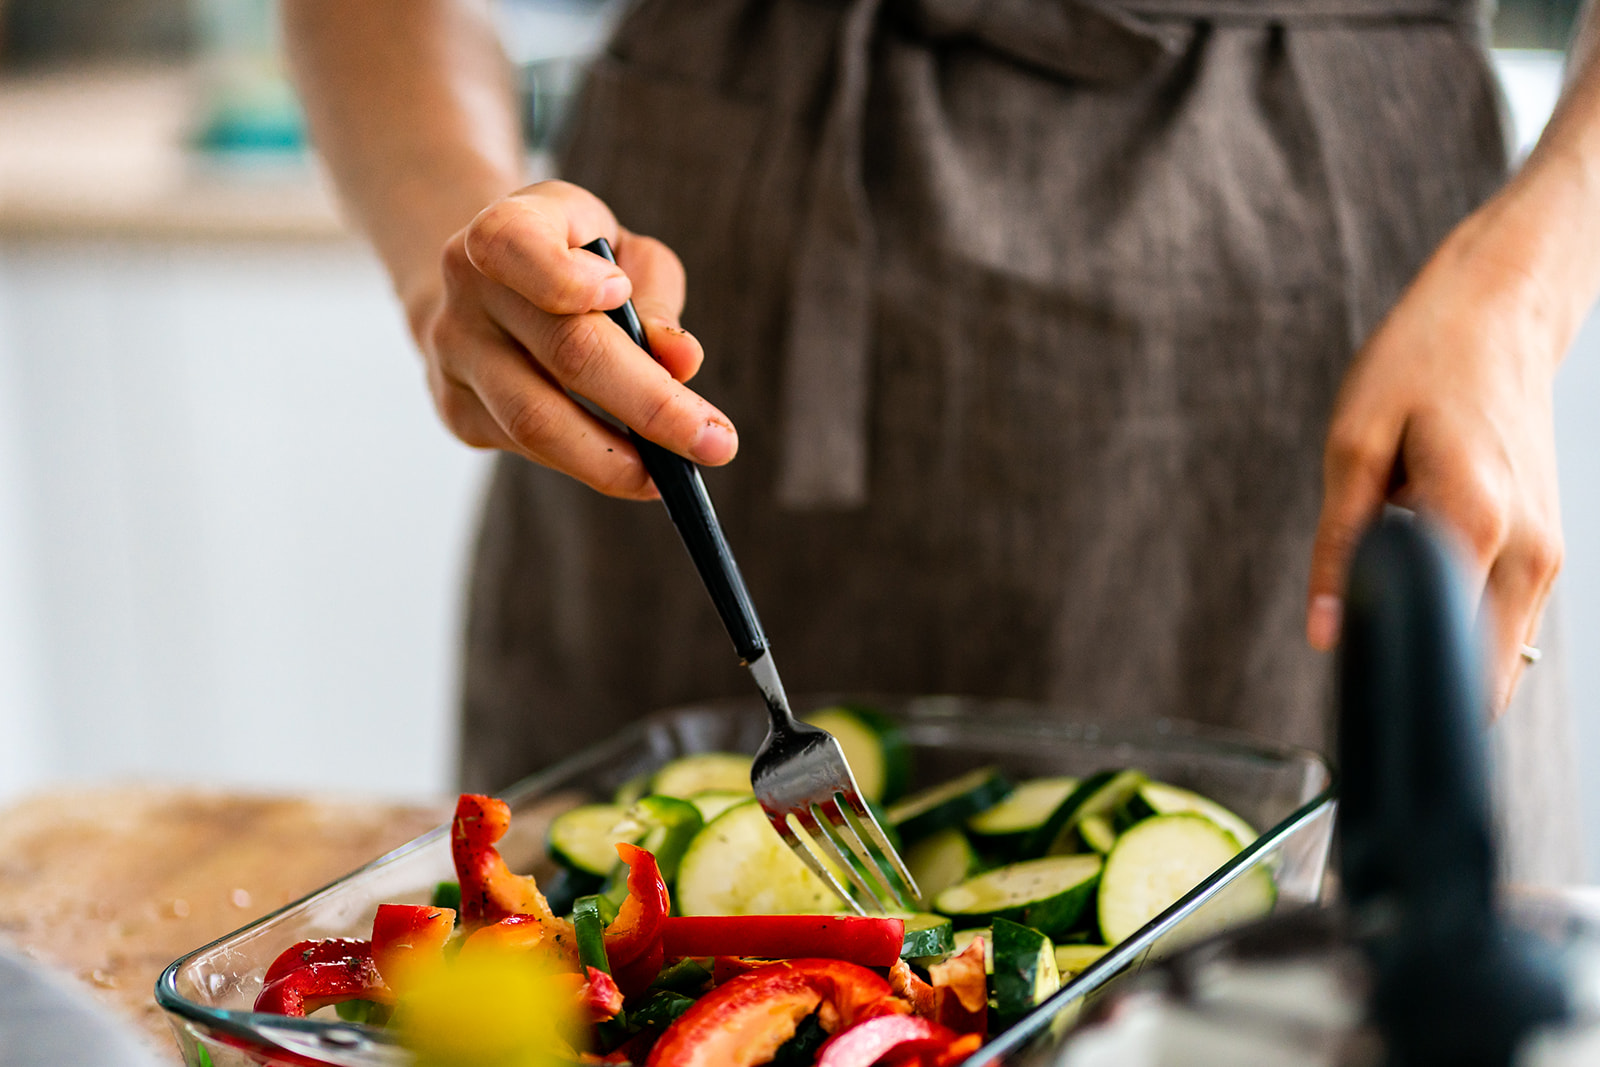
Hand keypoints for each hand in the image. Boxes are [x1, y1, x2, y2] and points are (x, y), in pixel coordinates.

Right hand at [405, 180, 737, 498]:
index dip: (565, 277)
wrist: (489, 285)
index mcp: (510, 225)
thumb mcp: (625, 255)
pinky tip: (630, 467)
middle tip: (717, 443)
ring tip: (674, 476)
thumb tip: (682, 362)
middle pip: (563, 352)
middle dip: (651, 405)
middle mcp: (468, 286)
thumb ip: (655, 300)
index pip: (514, 246)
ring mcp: (455, 351)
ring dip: (616, 460)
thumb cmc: (582, 263)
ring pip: (536, 421)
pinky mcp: (456, 408)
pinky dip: (587, 463)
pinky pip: (528, 448)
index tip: (619, 294)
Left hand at [1306, 201, 1568, 713]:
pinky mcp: (1548, 549)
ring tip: (1386, 608)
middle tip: (1360, 665)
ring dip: (1442, 654)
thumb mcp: (1353, 446)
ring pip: (1499, 655)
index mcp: (1474, 521)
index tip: (1355, 700)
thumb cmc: (1420, 366)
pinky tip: (1420, 583)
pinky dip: (1462, 625)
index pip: (1445, 654)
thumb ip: (1339, 544)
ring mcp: (1549, 553)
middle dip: (1421, 687)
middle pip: (1482, 674)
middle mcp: (1528, 550)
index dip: (1395, 687)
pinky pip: (1505, 620)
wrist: (1497, 315)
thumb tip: (1325, 634)